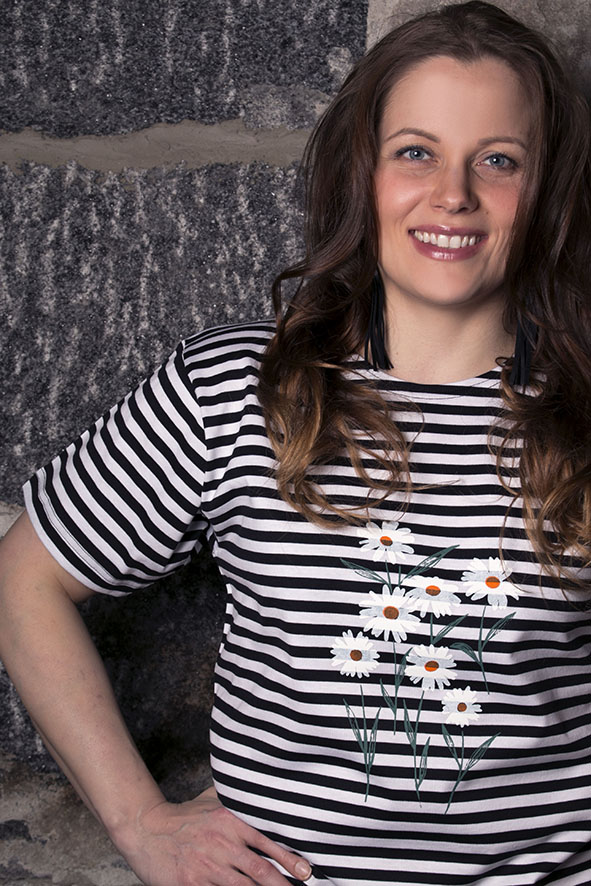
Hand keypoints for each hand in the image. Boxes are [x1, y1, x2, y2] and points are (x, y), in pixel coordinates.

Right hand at [117, 785, 311, 885]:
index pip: (265, 841)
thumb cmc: (185, 816)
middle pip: (259, 869)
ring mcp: (206, 867)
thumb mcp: (211, 800)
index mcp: (229, 821)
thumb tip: (264, 787)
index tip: (306, 871)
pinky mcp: (191, 885)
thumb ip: (237, 799)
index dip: (288, 858)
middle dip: (282, 884)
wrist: (146, 829)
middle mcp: (221, 843)